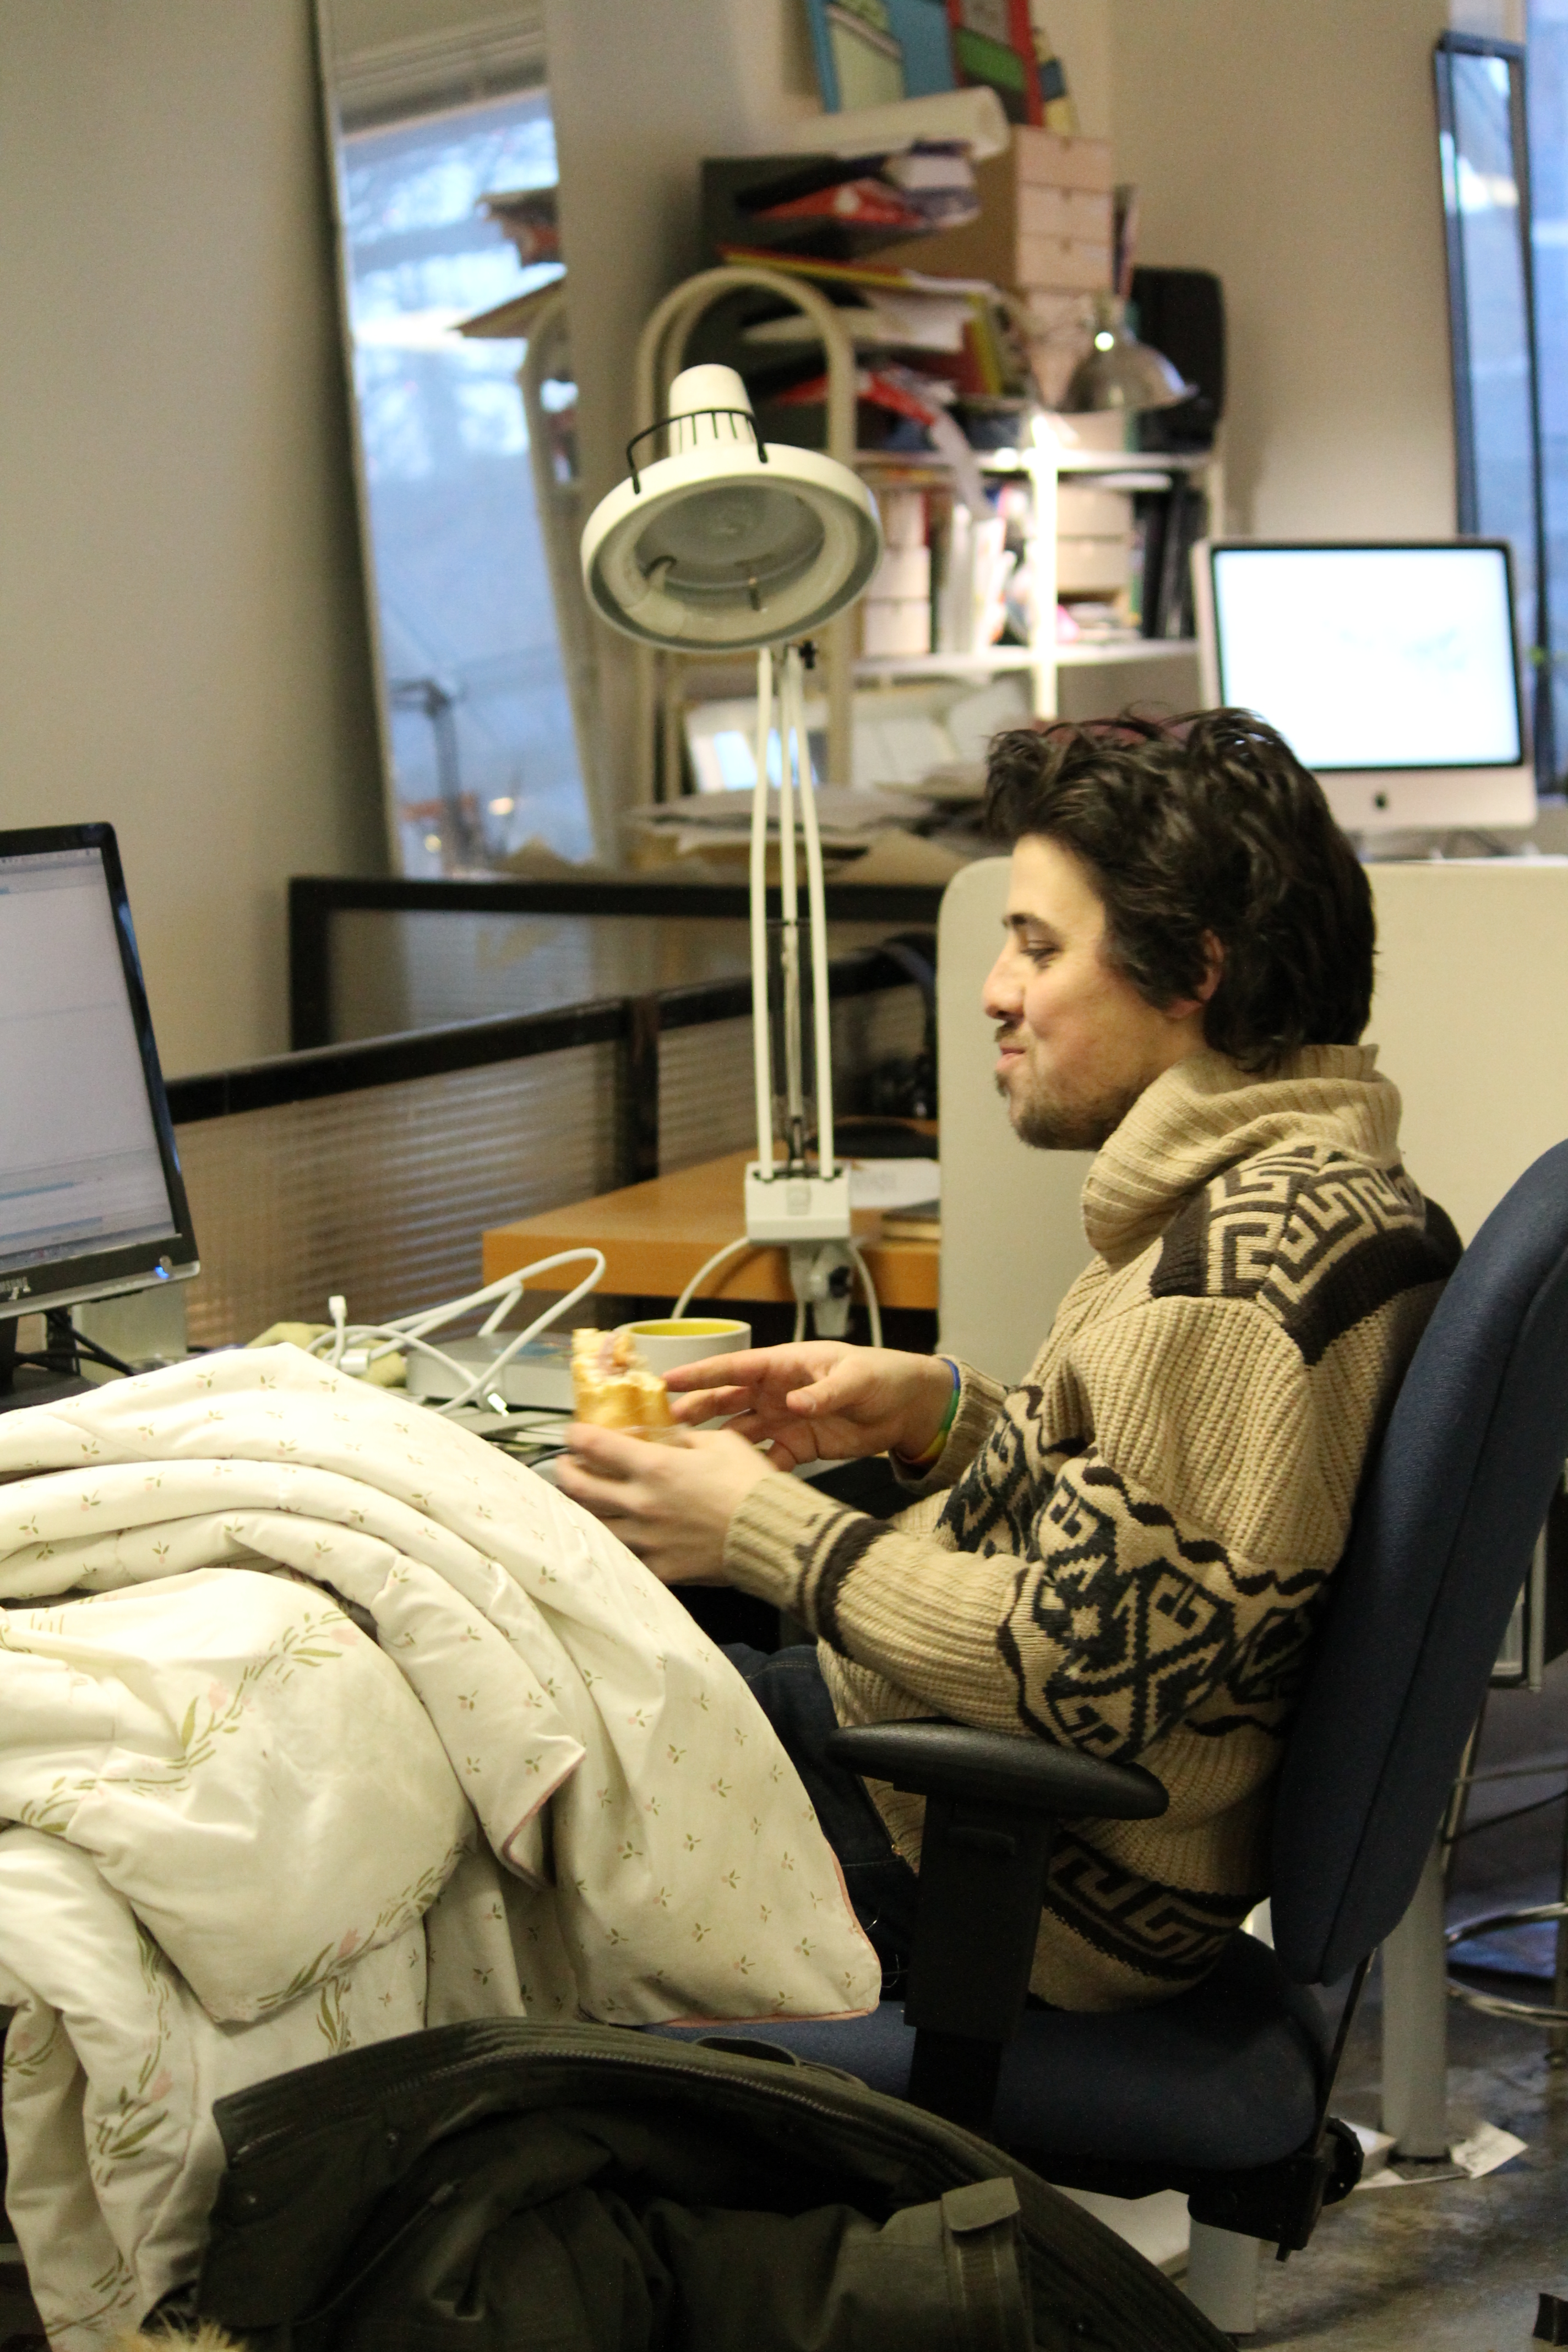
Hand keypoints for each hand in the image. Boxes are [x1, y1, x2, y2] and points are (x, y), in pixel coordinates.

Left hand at [555, 1423, 777, 1582]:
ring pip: (594, 1525)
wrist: (773, 1535)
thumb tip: (667, 1436)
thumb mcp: (720, 1443)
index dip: (575, 1436)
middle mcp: (641, 1503)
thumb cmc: (751, 1484)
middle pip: (580, 1488)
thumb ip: (685, 1438)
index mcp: (653, 1467)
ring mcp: (647, 1539)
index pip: (595, 1445)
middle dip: (565, 1472)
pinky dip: (612, 1545)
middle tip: (565, 1466)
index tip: (571, 1433)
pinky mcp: (660, 1568)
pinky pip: (624, 1557)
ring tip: (581, 1502)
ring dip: (581, 1510)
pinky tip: (611, 1537)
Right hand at [663, 1342, 954, 1470]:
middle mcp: (777, 1391)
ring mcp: (785, 1420)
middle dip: (697, 1410)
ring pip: (739, 1432)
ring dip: (715, 1443)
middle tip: (666, 1425)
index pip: (735, 1367)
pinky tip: (731, 1485)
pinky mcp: (798, 1446)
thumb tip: (795, 1403)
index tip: (669, 1380)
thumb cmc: (883, 1376)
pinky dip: (749, 1470)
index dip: (701, 1374)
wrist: (909, 1407)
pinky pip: (766, 1459)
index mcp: (785, 1365)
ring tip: (686, 1458)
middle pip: (727, 1400)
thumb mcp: (857, 1378)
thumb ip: (826, 1391)